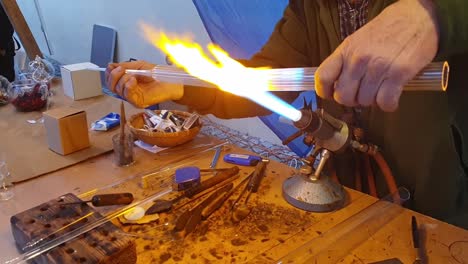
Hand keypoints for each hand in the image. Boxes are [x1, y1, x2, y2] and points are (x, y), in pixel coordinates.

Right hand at [106, 60, 183, 107]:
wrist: (172, 82)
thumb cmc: (158, 75)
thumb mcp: (139, 66)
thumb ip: (125, 66)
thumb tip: (110, 65)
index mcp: (127, 82)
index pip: (111, 80)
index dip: (109, 73)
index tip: (112, 66)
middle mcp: (128, 91)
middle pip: (112, 86)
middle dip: (113, 76)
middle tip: (120, 69)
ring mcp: (132, 98)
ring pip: (118, 90)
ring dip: (123, 80)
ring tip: (133, 75)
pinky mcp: (138, 102)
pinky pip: (127, 96)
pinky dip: (128, 86)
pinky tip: (133, 80)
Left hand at [315, 0, 438, 111]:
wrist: (419, 16)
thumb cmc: (388, 29)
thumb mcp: (358, 40)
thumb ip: (346, 60)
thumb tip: (337, 85)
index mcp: (346, 50)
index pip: (323, 77)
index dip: (325, 91)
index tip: (331, 94)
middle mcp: (359, 59)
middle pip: (343, 96)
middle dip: (351, 100)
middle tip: (361, 94)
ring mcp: (378, 67)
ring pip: (364, 101)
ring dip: (372, 101)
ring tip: (380, 89)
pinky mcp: (399, 74)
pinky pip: (385, 102)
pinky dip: (388, 105)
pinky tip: (391, 97)